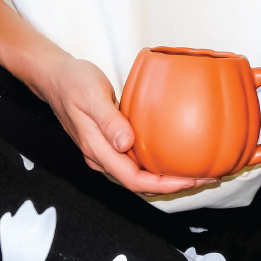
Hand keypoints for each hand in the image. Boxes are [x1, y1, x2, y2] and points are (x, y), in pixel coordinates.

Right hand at [43, 57, 216, 194]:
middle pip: (141, 183)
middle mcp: (102, 156)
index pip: (135, 180)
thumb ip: (108, 120)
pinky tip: (173, 152)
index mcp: (97, 150)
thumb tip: (125, 143)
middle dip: (173, 184)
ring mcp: (105, 150)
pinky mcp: (109, 141)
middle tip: (206, 177)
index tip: (192, 179)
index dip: (165, 185)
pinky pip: (136, 159)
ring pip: (139, 173)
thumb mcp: (91, 95)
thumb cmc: (72, 82)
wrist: (54, 76)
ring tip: (196, 169)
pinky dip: (157, 161)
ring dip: (167, 175)